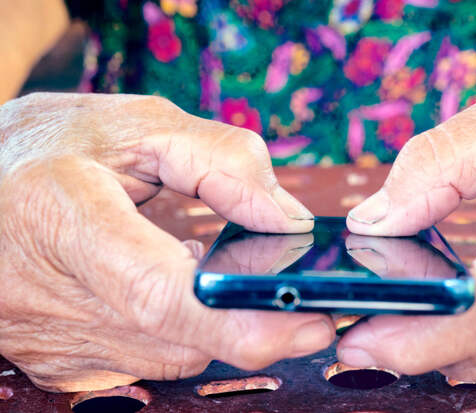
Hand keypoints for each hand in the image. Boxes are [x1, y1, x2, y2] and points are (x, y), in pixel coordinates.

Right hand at [0, 93, 333, 391]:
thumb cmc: (49, 147)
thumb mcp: (134, 125)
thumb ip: (221, 161)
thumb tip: (285, 219)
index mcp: (60, 217)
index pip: (159, 293)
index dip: (242, 318)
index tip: (311, 320)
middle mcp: (47, 297)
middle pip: (181, 338)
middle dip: (257, 325)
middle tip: (302, 298)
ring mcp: (52, 340)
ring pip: (174, 356)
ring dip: (222, 325)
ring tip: (238, 280)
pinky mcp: (61, 361)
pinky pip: (149, 359)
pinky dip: (186, 331)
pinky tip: (188, 293)